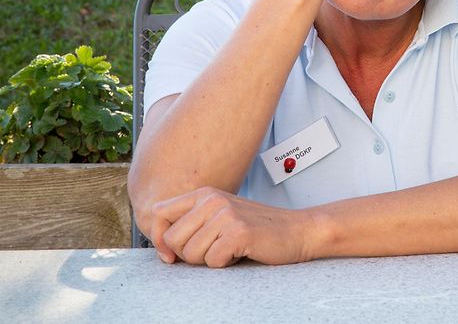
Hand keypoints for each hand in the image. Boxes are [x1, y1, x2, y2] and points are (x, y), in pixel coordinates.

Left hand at [149, 187, 319, 266]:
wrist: (298, 230)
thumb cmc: (259, 229)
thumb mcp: (222, 217)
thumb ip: (193, 224)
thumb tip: (163, 249)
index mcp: (205, 194)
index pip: (158, 213)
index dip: (158, 238)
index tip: (170, 255)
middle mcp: (212, 199)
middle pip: (171, 239)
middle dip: (188, 255)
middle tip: (213, 251)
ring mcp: (226, 214)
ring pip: (190, 253)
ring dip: (209, 260)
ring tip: (229, 249)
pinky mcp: (238, 231)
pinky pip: (212, 260)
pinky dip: (225, 264)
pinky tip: (240, 253)